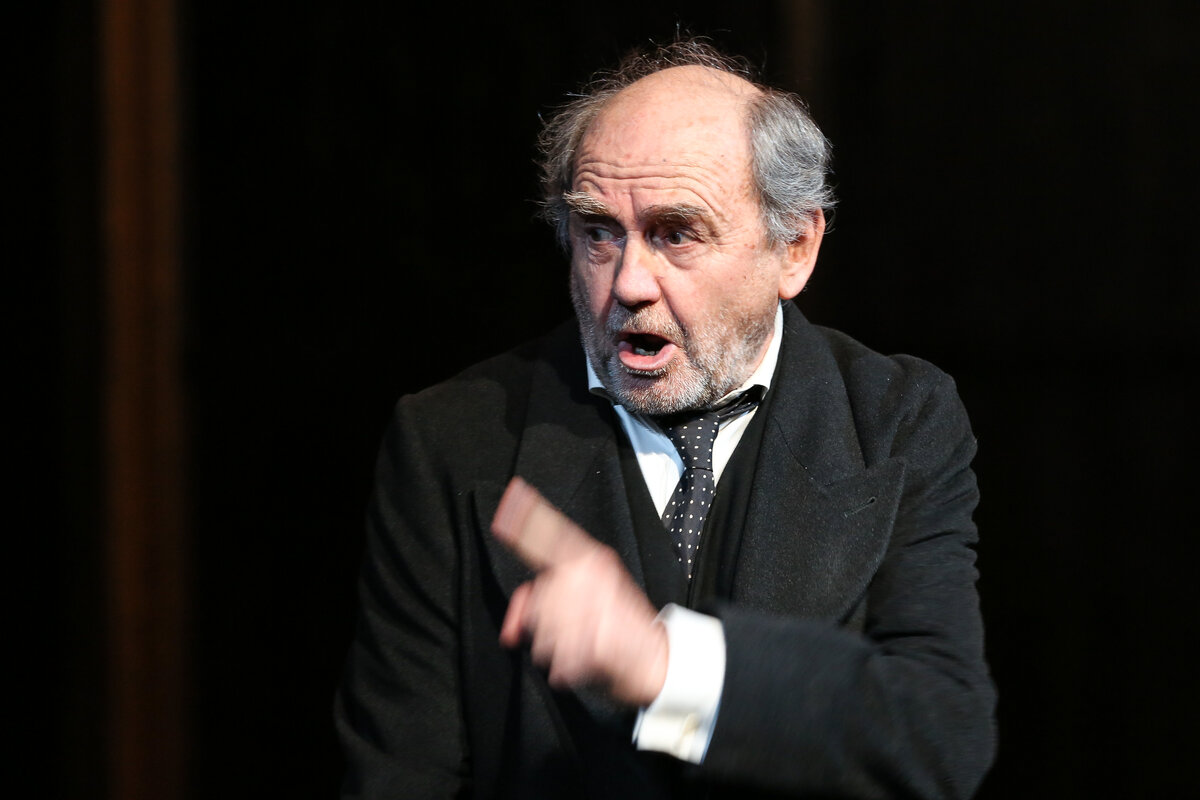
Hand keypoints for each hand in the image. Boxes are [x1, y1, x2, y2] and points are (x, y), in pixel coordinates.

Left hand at [491, 476, 668, 706]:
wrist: (659, 657)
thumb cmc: (623, 624)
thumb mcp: (590, 596)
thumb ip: (543, 600)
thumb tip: (511, 631)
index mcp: (592, 558)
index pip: (553, 531)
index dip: (528, 515)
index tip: (512, 494)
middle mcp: (590, 576)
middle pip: (537, 598)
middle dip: (545, 621)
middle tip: (576, 626)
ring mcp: (592, 608)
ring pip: (540, 634)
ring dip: (554, 648)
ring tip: (583, 644)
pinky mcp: (594, 643)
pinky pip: (555, 661)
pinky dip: (566, 669)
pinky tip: (586, 662)